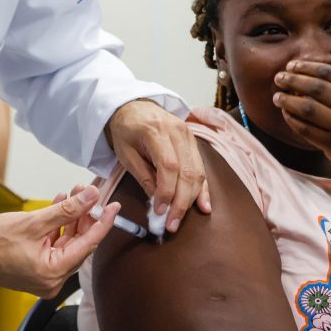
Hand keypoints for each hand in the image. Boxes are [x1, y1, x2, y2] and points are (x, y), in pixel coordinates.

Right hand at [0, 185, 119, 297]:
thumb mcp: (34, 222)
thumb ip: (67, 210)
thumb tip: (92, 197)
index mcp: (53, 273)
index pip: (89, 244)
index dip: (103, 222)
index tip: (114, 206)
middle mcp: (52, 280)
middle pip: (79, 243)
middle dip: (85, 216)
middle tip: (89, 193)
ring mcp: (45, 276)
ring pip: (68, 243)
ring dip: (72, 218)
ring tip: (73, 193)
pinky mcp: (38, 270)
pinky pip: (56, 246)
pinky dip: (59, 227)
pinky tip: (60, 205)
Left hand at [105, 99, 210, 232]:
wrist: (135, 107)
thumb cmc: (127, 130)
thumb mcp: (126, 153)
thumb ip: (143, 176)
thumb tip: (158, 201)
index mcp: (156, 131)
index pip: (168, 166)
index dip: (166, 191)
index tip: (159, 211)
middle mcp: (178, 132)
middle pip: (187, 172)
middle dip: (180, 202)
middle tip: (171, 223)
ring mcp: (189, 136)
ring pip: (197, 173)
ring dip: (191, 200)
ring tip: (180, 219)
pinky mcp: (194, 143)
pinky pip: (202, 169)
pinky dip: (203, 190)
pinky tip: (204, 206)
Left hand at [272, 50, 330, 183]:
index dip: (308, 67)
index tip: (292, 65)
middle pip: (317, 88)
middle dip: (293, 80)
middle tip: (279, 77)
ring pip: (308, 108)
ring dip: (288, 100)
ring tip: (277, 96)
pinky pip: (307, 130)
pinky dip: (293, 120)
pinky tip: (286, 113)